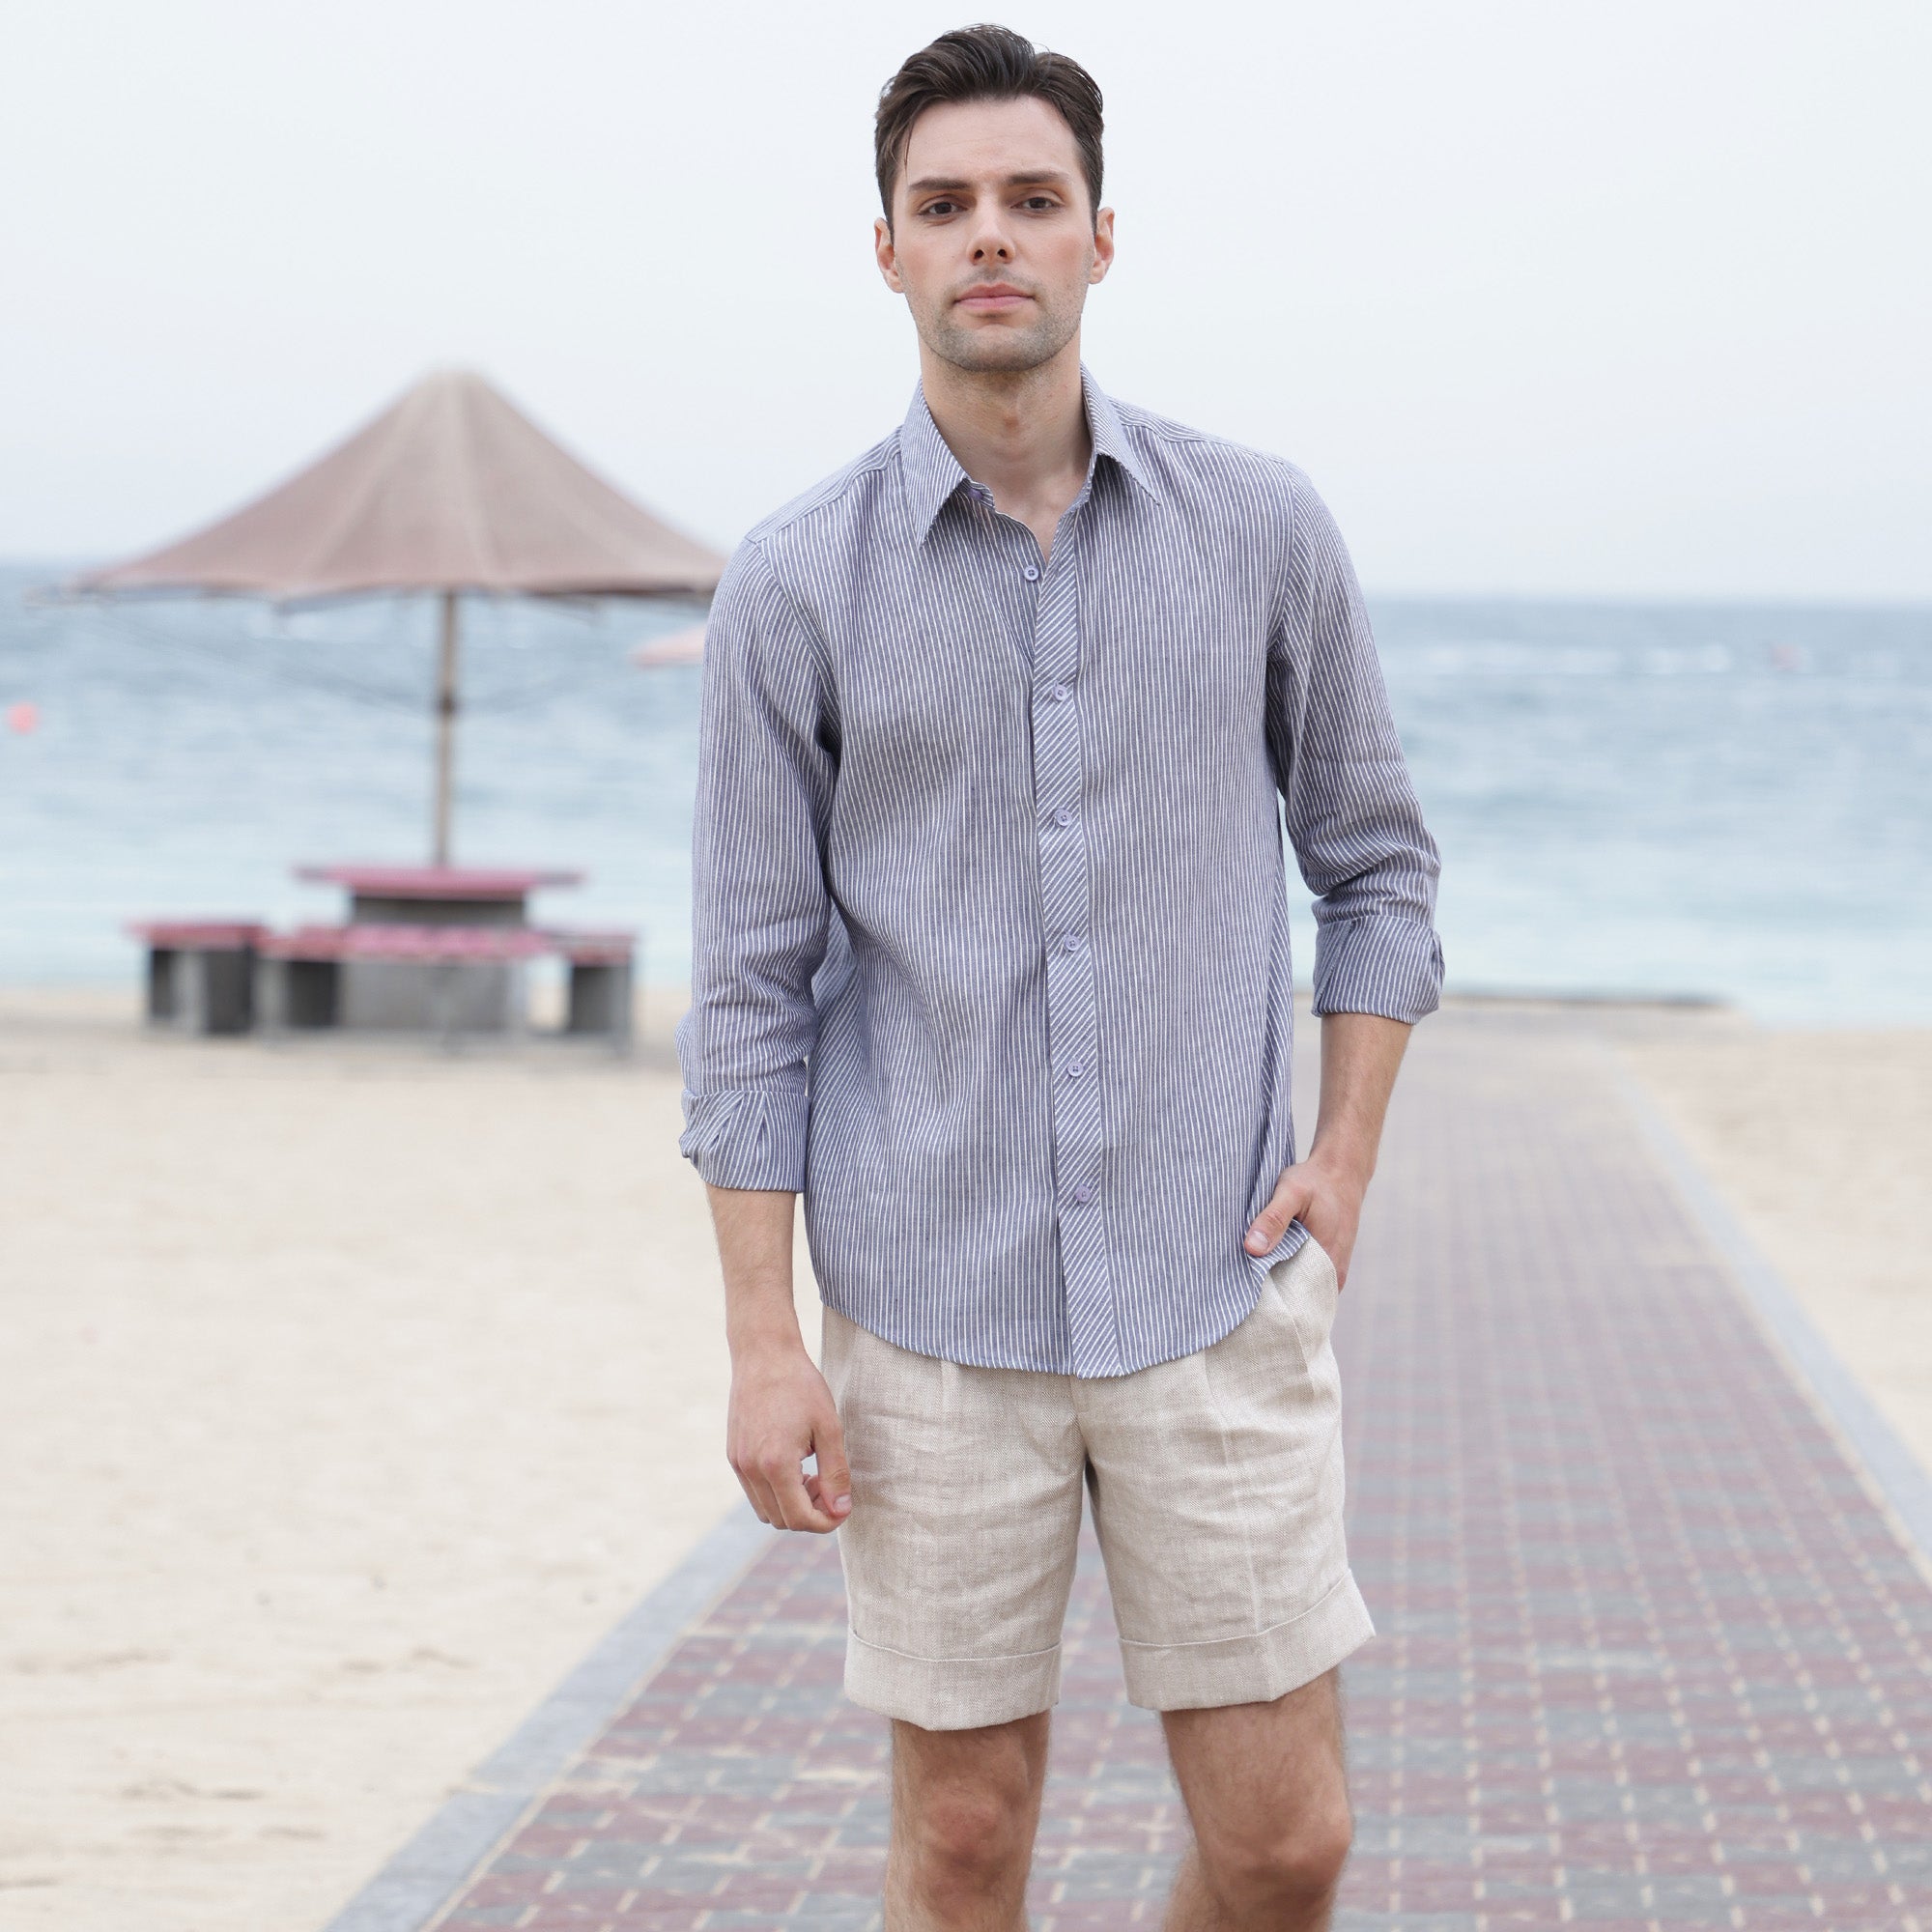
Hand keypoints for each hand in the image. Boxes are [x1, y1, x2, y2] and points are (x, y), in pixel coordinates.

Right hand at [726, 1340, 852, 1531]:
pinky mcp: (733, 1455)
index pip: (799, 1519)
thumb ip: (836, 1473)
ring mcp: (738, 1463)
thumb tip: (840, 1510)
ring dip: (792, 1505)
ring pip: (765, 1511)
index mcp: (775, 1464)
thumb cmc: (800, 1386)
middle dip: (811, 1514)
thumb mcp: (829, 1427)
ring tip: (813, 1475)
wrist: (764, 1354)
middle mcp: (750, 1469)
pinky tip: (795, 1466)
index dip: (826, 1522)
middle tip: (830, 1486)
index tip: (843, 1507)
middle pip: (781, 1521)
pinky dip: (776, 1492)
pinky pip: (754, 1492)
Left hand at [1243, 1147, 1369, 1288]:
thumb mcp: (1291, 1192)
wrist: (1342, 1171)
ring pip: (1296, 1288)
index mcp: (1326, 1262)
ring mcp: (1330, 1272)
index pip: (1292, 1299)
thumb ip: (1273, 1219)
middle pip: (1293, 1297)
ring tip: (1250, 1270)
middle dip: (1267, 1292)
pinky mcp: (1326, 1265)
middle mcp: (1332, 1274)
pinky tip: (1266, 1261)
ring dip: (1275, 1281)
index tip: (1239, 1289)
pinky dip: (1284, 1272)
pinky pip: (1301, 1278)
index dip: (1265, 1298)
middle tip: (1238, 1280)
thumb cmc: (1316, 1181)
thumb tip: (1252, 1248)